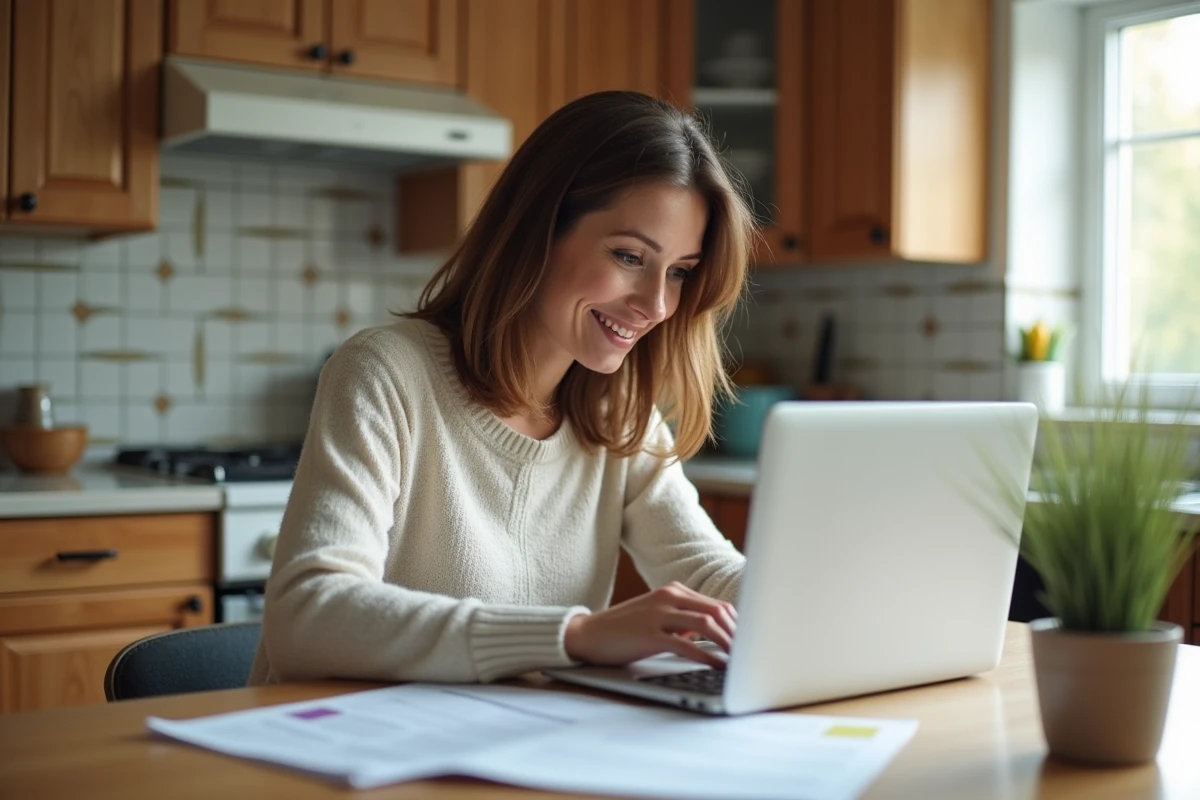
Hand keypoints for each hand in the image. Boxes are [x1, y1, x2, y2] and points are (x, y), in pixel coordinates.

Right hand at [564, 582, 736, 667]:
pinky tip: (717, 666)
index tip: (749, 642)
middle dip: (738, 634)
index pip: (717, 605)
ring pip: (706, 624)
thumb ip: (684, 622)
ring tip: (739, 660)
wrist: (589, 634)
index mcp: (673, 591)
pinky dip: (707, 656)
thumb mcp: (658, 618)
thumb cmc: (626, 629)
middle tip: (750, 653)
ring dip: (727, 643)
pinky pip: (686, 644)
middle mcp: (668, 596)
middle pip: (717, 611)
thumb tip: (713, 635)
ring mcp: (658, 613)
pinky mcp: (649, 634)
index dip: (738, 624)